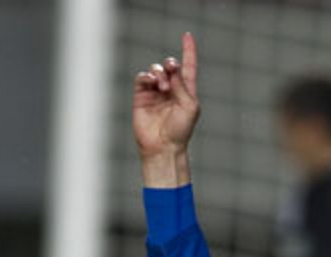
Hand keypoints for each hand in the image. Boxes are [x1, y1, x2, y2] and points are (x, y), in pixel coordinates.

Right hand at [134, 31, 200, 185]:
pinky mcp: (141, 96)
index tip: (187, 36)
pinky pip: (142, 78)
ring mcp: (155, 92)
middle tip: (172, 70)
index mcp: (187, 90)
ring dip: (160, 73)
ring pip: (156, 70)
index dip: (188, 51)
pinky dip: (146, 76)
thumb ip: (182, 85)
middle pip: (170, 66)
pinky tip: (151, 82)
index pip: (188, 66)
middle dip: (171, 65)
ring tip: (162, 86)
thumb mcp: (189, 106)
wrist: (163, 146)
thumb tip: (173, 68)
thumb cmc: (180, 130)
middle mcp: (171, 89)